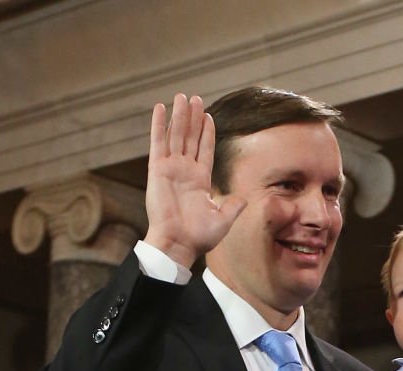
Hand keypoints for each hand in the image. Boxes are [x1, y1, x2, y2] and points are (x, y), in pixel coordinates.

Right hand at [145, 93, 246, 267]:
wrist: (179, 243)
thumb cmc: (200, 237)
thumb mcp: (223, 219)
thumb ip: (233, 206)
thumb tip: (244, 199)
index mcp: (200, 180)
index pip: (205, 150)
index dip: (207, 132)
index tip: (208, 115)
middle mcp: (185, 171)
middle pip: (191, 137)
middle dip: (193, 118)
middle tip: (195, 98)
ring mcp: (171, 168)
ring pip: (176, 135)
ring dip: (180, 115)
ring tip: (182, 96)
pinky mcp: (158, 169)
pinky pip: (158, 142)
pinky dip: (159, 124)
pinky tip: (161, 108)